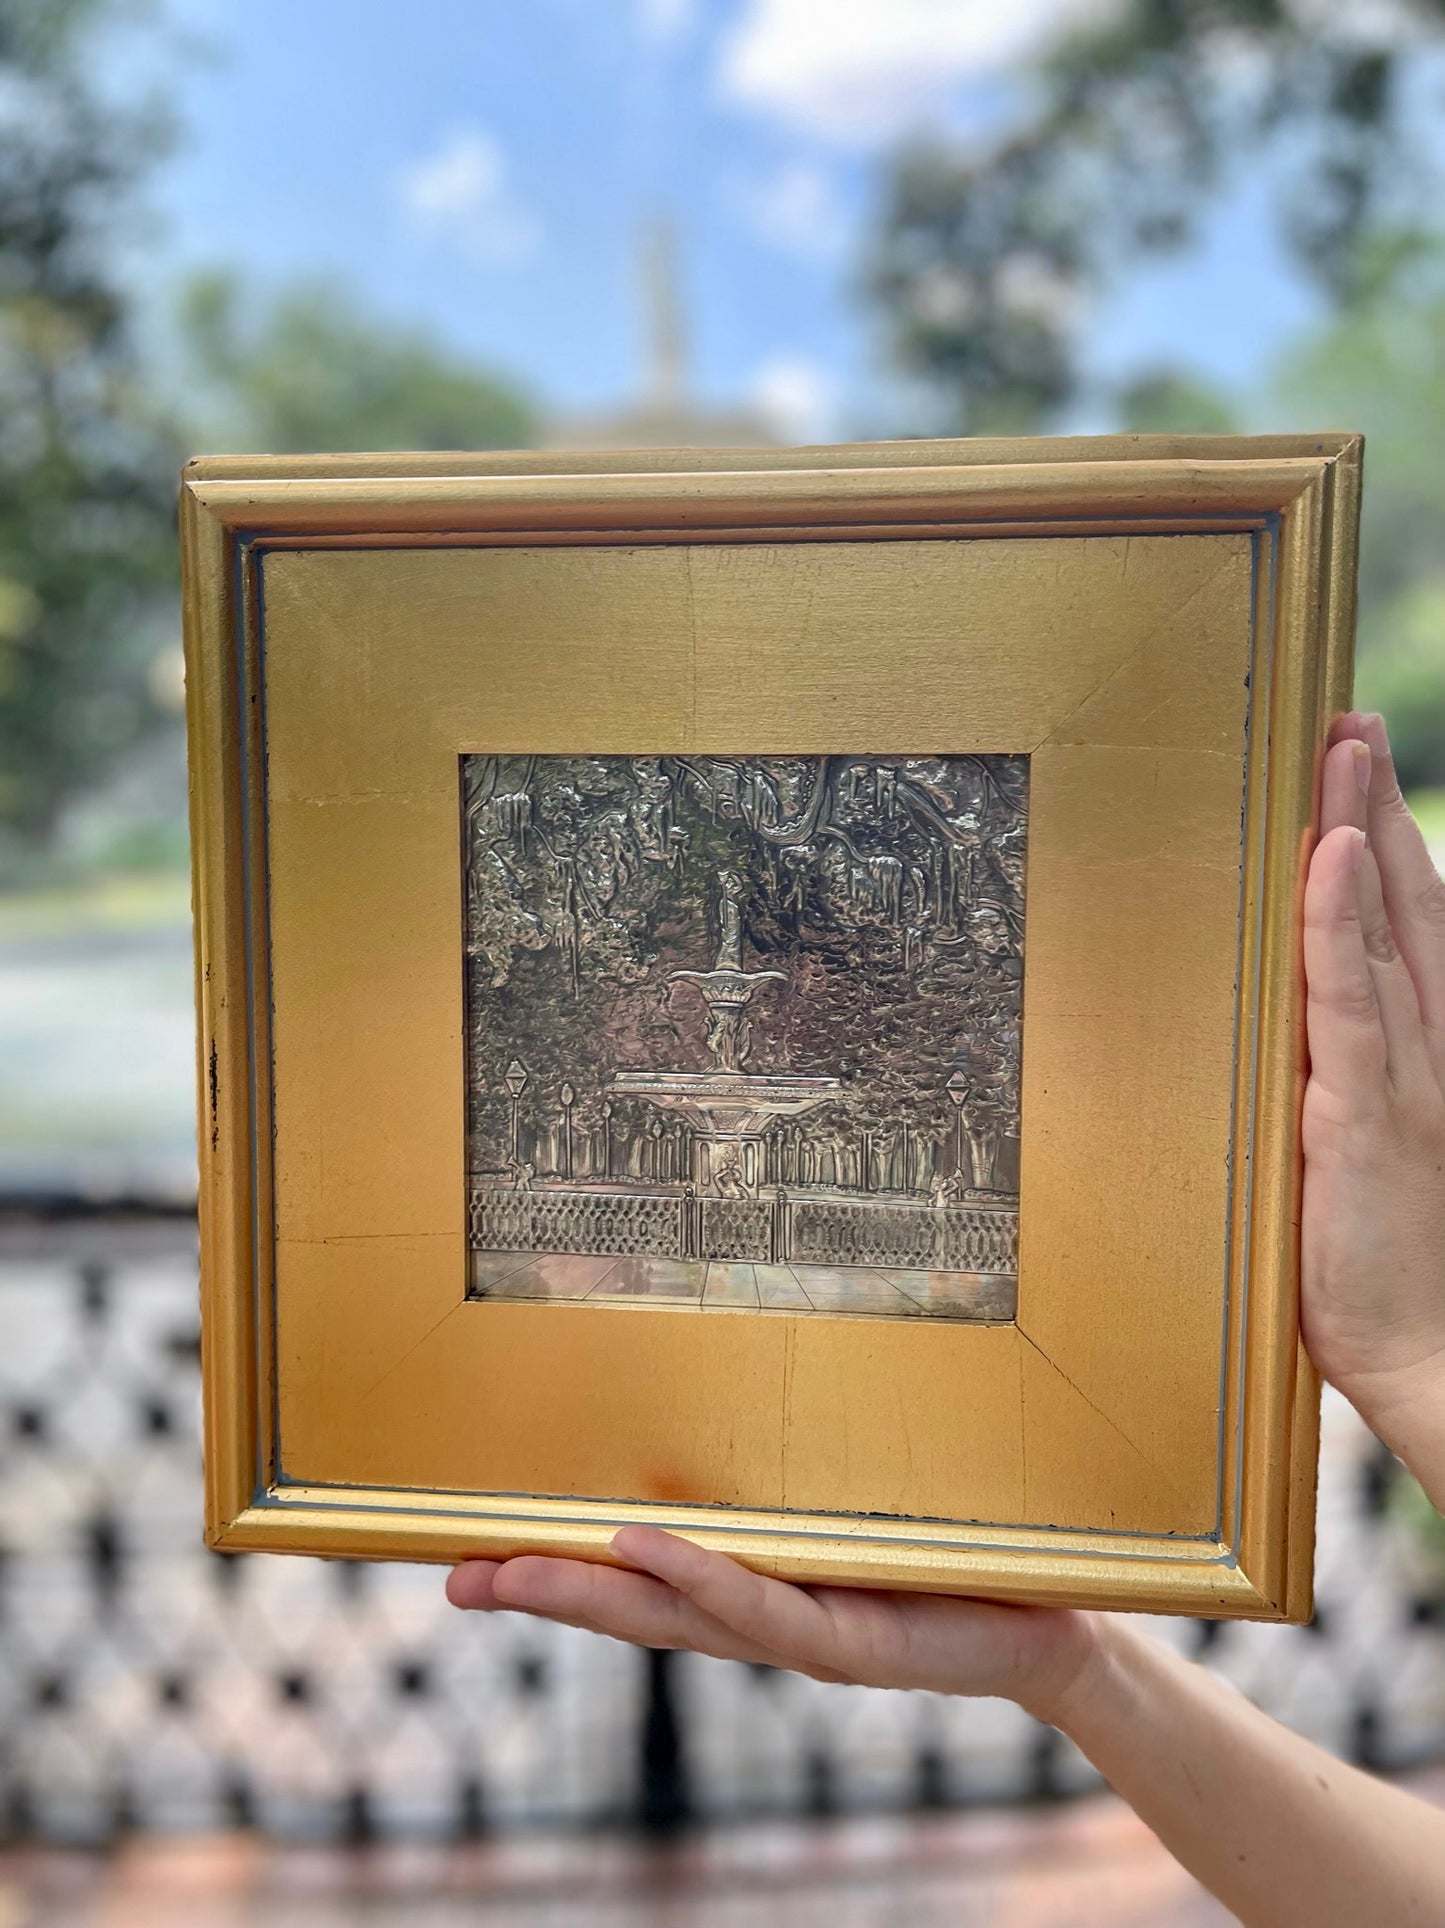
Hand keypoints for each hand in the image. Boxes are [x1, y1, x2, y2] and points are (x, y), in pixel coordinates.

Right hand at [447, 1523, 1099, 1720]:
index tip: (470, 1543)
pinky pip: (759, 1602)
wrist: (1048, 1624)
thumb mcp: (850, 1502)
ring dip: (580, 1595)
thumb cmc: (946, 1554)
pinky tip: (637, 1548)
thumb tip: (723, 1379)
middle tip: (448, 1575)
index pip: (632, 1580)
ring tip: (502, 1572)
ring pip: (670, 1616)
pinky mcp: (846, 1636)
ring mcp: (795, 1634)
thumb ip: (789, 1467)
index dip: (550, 1566)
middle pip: (625, 1609)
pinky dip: (695, 1577)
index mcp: (749, 1584)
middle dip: (534, 1591)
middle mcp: (758, 1617)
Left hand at [1302, 712, 1444, 1472]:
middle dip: (1373, 803)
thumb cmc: (1376, 1264)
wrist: (1421, 1355)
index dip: (1383, 840)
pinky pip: (1351, 999)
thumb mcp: (1349, 1149)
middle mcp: (1421, 1046)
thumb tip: (1277, 1027)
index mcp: (1417, 1053)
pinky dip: (1339, 922)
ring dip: (1360, 827)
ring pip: (1381, 927)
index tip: (1356, 764)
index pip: (1402, 925)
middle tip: (1350, 718)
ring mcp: (1400, 1073)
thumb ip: (1329, 1078)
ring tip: (1343, 744)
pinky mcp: (1364, 1112)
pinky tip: (1330, 853)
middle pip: (1400, 901)